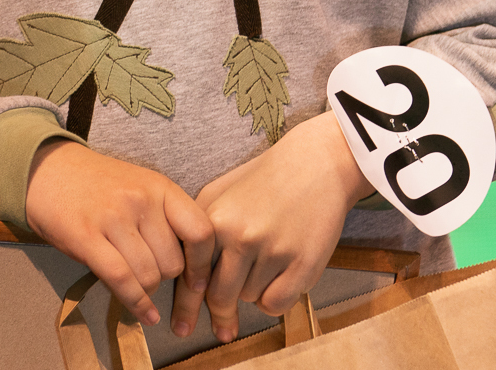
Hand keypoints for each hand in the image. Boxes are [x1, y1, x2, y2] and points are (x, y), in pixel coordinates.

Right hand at [24, 139, 214, 326]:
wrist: (48, 170)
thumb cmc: (99, 185)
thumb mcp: (141, 187)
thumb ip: (167, 218)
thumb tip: (194, 267)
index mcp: (160, 187)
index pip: (200, 232)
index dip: (203, 264)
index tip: (198, 283)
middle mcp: (141, 200)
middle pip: (173, 262)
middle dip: (165, 278)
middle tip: (150, 274)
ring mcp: (113, 217)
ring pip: (149, 275)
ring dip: (146, 289)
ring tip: (136, 283)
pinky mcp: (87, 237)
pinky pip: (122, 281)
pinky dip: (137, 304)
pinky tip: (145, 314)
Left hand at [171, 111, 372, 341]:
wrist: (314, 165)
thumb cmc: (263, 180)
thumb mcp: (219, 194)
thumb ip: (197, 230)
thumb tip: (182, 271)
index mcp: (213, 220)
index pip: (192, 274)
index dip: (186, 305)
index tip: (181, 327)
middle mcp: (239, 237)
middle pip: (219, 297)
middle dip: (220, 314)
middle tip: (223, 330)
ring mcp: (272, 251)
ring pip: (250, 299)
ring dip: (253, 292)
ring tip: (265, 265)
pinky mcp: (302, 264)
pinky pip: (277, 304)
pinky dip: (275, 299)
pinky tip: (280, 278)